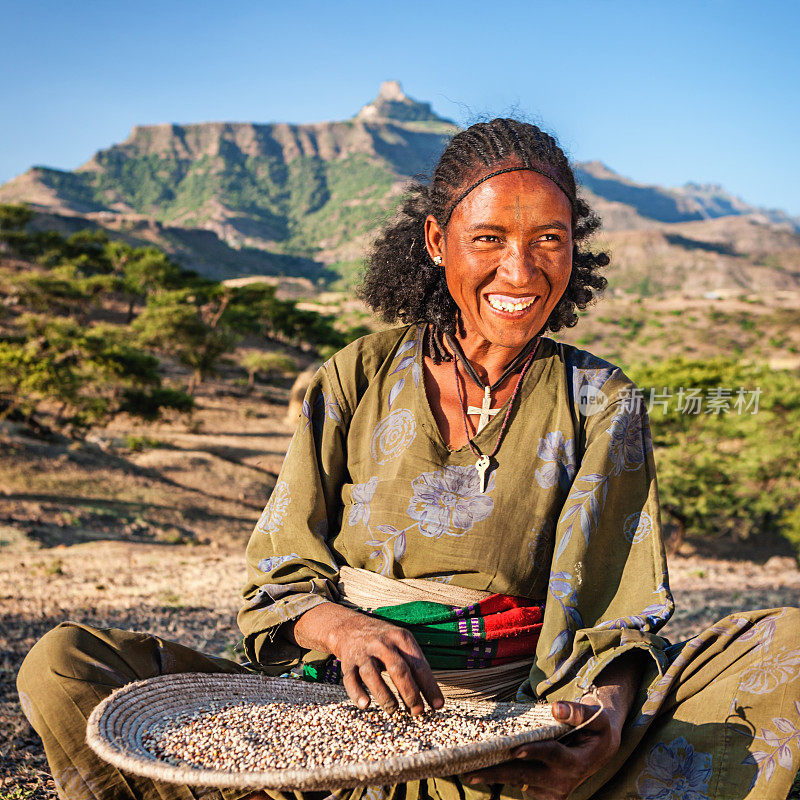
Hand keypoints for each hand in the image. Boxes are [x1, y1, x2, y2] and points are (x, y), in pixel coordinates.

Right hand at [288, 602, 443, 715]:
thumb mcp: (401, 643)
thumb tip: (433, 699)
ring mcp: (364, 652)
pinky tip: (366, 705)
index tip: (438, 705)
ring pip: (372, 675)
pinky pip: (351, 679)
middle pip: (398, 669)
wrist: (351, 626)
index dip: (429, 686)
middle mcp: (382, 644)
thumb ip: (415, 666)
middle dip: (410, 693)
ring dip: (385, 696)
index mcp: (401, 638)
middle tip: (418, 712)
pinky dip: (357, 693)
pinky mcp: (348, 662)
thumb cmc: (385, 642)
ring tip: (394, 711)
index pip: (418, 664)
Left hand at [461, 699, 620, 799]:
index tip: (516, 749)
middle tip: (471, 771)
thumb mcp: (596, 716)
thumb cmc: (596, 728)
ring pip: (517, 781)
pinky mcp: (541, 791)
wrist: (600, 749)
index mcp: (576, 762)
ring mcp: (551, 790)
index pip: (552, 756)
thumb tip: (556, 708)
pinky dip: (500, 775)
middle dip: (498, 773)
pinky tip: (480, 768)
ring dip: (494, 777)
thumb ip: (579, 712)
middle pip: (525, 775)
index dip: (535, 752)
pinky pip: (518, 782)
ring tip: (468, 771)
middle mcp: (562, 782)